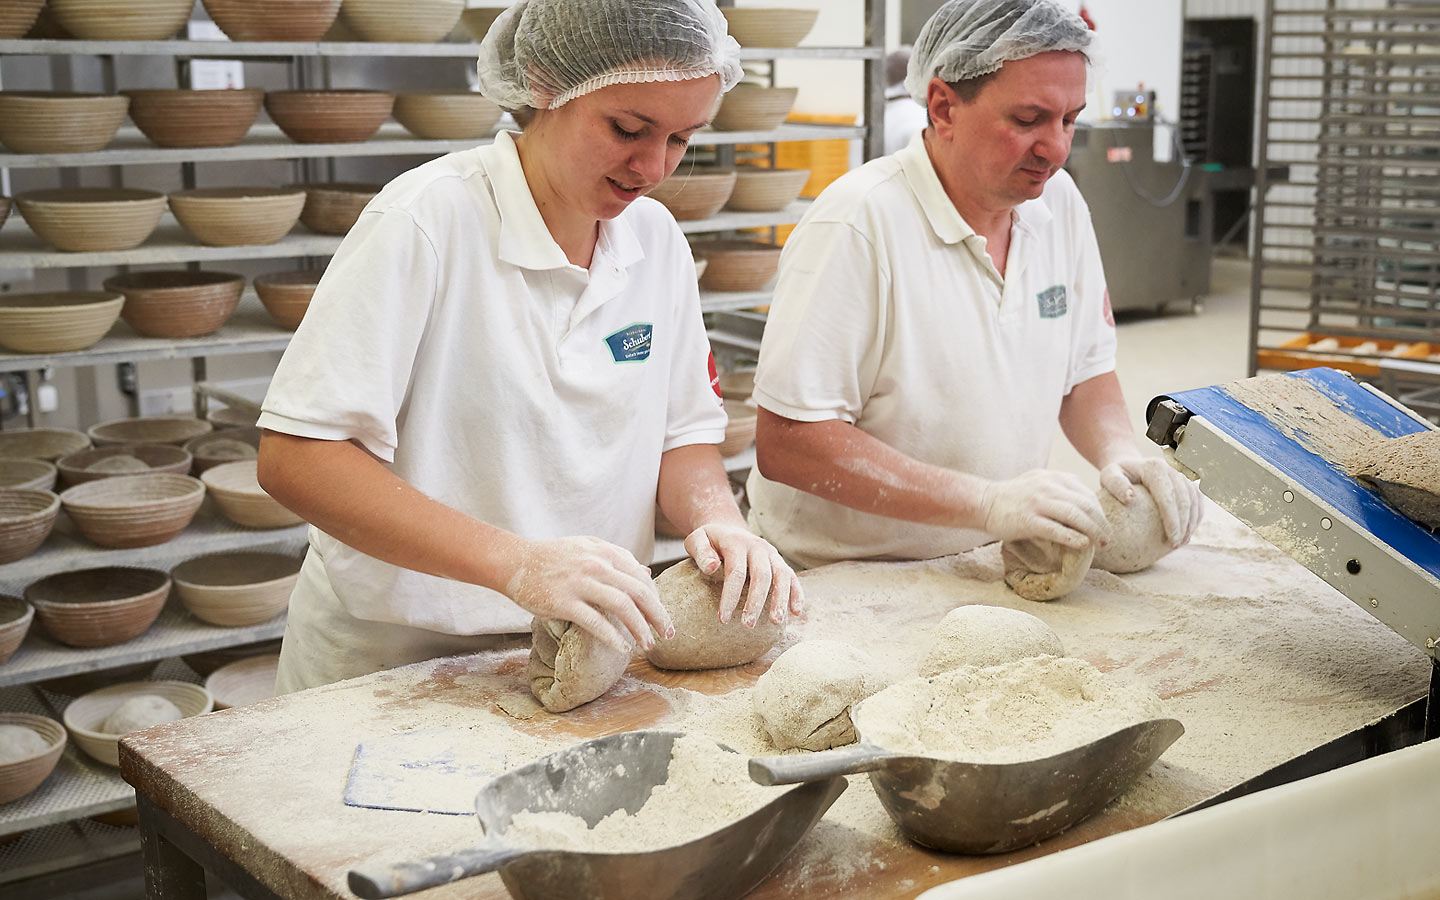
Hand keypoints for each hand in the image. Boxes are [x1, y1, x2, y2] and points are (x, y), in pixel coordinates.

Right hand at [504, 536, 672, 652]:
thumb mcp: (587, 548)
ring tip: (649, 644)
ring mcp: (581, 583)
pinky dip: (613, 636)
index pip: (641, 578)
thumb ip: (616, 558)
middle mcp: (597, 565)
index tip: (662, 618)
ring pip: (623, 606)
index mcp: (605, 552)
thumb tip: (645, 572)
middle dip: (658, 616)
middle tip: (668, 635)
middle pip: (639, 592)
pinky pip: (595, 621)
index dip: (656, 600)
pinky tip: (623, 648)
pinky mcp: (564, 601)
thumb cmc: (552, 557)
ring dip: (640, 628)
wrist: (515, 561)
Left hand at [685, 523, 802, 627]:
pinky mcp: (780, 562)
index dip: (730, 596)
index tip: (723, 618)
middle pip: (762, 575)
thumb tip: (711, 567)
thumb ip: (701, 552)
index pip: (736, 571)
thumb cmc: (709, 541)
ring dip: (780, 600)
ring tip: (775, 622)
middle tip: (748, 625)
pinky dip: (796, 594)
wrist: (727, 529)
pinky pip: (791, 577)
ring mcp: (771, 554)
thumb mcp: (696, 540)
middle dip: (756, 602)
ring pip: (781, 576)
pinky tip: (796, 613)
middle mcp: (758, 547)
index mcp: (736, 542)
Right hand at [978, 469, 1110, 549]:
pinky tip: (1082, 545)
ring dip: (1092, 531)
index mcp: (1053, 478)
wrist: (984, 502)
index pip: (1086, 495)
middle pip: (1085, 505)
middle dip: (1101, 524)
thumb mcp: (1037, 480)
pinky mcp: (1028, 519)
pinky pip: (1056, 529)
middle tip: (1107, 539)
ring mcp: (1038, 503)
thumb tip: (1081, 491)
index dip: (1100, 512)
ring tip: (1099, 544)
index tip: (1104, 527)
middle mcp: (1048, 487)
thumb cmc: (1011, 496)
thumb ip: (1059, 484)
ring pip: (1075, 516)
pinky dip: (1073, 538)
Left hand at [1099, 456, 1202, 547]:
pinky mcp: (1187, 482)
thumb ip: (1115, 484)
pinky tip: (1187, 532)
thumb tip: (1129, 498)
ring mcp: (1181, 474)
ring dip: (1191, 523)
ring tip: (1182, 542)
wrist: (1129, 465)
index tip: (1171, 539)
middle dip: (1183, 525)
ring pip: (1194, 500)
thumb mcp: (1108, 476)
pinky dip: (1195, 517)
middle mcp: (1172, 469)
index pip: (1168, 496)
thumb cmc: (1116, 474)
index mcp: (1154, 468)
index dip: (1172, 519)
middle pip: (1184, 500)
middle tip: (1176, 545)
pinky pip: (1197, 500)